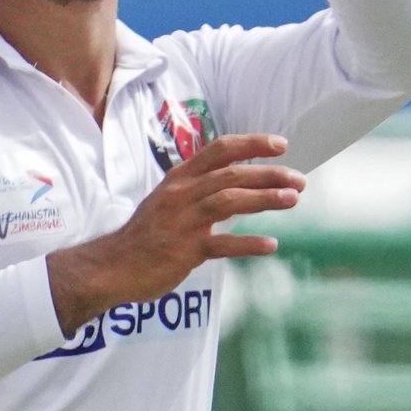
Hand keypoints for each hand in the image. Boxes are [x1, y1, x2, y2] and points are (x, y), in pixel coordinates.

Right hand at [47, 131, 301, 330]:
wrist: (112, 266)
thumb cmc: (145, 235)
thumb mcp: (168, 201)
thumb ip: (198, 190)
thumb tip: (235, 183)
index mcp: (179, 179)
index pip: (219, 150)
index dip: (252, 143)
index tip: (281, 145)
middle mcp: (182, 194)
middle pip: (231, 174)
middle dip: (269, 174)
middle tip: (299, 180)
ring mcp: (182, 222)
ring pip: (229, 201)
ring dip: (265, 199)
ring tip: (293, 200)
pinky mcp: (184, 251)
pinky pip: (222, 245)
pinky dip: (248, 243)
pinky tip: (271, 245)